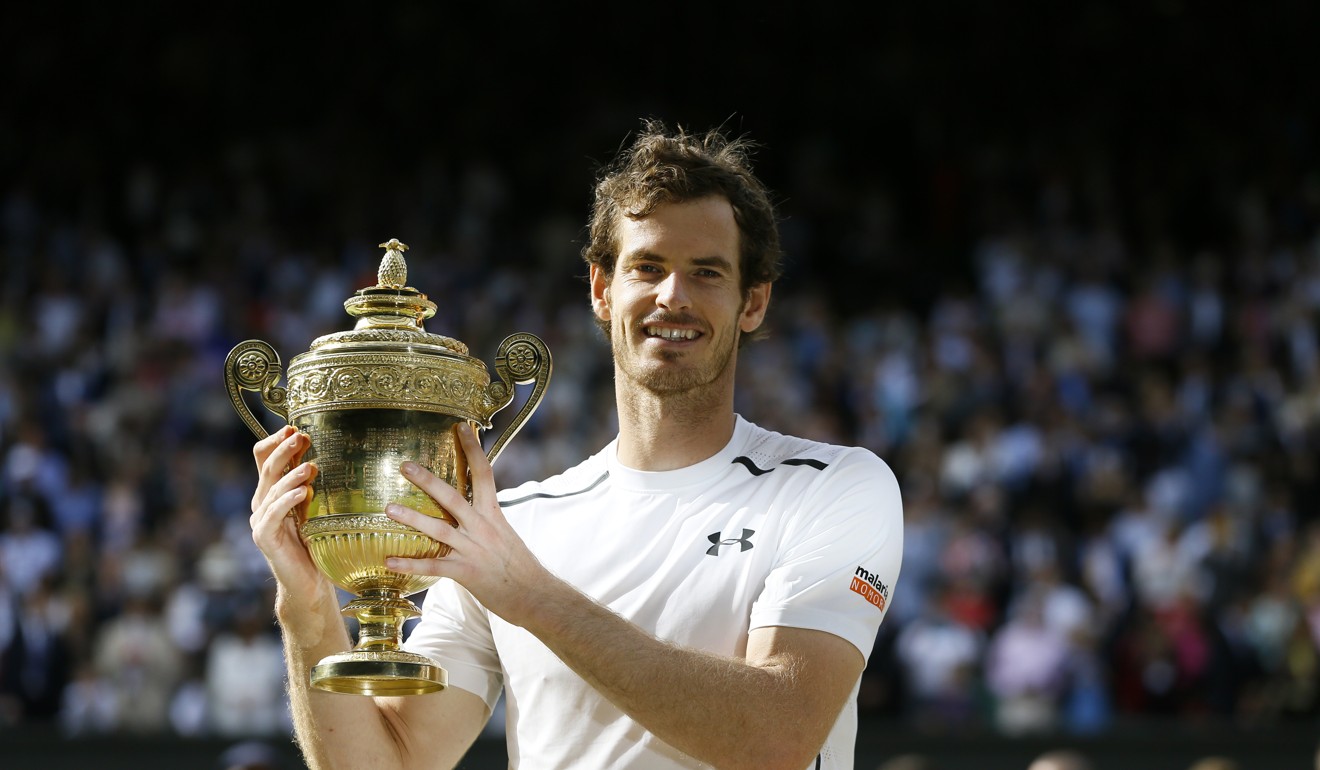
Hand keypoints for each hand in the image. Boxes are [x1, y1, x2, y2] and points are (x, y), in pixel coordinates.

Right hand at [250, 425, 328, 601]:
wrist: (307, 581)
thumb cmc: (314, 543)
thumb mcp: (314, 507)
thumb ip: (310, 484)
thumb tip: (324, 456)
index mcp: (271, 491)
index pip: (264, 457)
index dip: (275, 441)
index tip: (293, 427)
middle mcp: (262, 502)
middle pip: (267, 468)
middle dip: (284, 450)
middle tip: (302, 436)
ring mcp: (260, 520)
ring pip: (272, 489)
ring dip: (291, 475)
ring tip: (311, 466)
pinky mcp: (264, 537)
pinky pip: (274, 514)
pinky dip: (287, 500)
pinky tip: (303, 491)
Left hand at [383, 422, 547, 621]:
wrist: (536, 595)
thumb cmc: (519, 565)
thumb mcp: (505, 533)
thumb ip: (486, 517)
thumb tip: (473, 502)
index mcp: (494, 514)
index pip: (484, 473)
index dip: (472, 449)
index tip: (460, 427)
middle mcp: (483, 527)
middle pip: (453, 497)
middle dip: (428, 480)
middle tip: (405, 465)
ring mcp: (473, 550)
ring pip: (439, 529)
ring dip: (412, 518)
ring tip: (389, 508)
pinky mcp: (466, 573)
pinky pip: (433, 566)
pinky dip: (410, 564)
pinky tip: (388, 561)